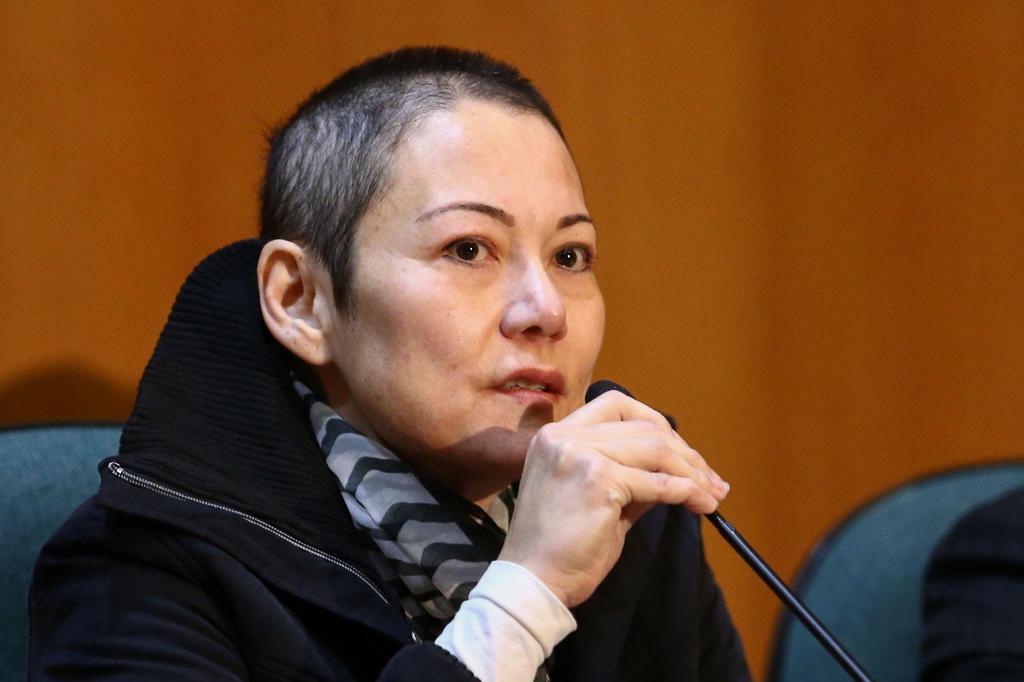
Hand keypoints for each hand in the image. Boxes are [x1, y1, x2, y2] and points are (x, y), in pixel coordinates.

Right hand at [497, 390, 728, 606]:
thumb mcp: (597, 498)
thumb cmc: (562, 548)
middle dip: (685, 452)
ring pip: (656, 449)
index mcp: (556, 435)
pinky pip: (659, 483)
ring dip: (692, 473)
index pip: (616, 404)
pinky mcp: (598, 481)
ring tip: (711, 496)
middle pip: (643, 425)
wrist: (535, 581)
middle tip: (711, 480)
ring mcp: (579, 455)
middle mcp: (564, 437)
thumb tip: (677, 471)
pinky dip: (687, 493)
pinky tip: (701, 505)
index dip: (655, 423)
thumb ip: (630, 476)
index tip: (681, 452)